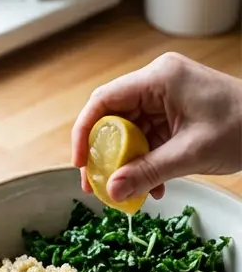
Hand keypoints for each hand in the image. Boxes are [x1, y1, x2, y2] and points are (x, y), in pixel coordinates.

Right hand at [71, 52, 241, 201]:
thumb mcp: (191, 154)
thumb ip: (147, 172)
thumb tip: (112, 192)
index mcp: (159, 78)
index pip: (103, 101)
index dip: (83, 133)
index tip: (80, 163)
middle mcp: (157, 83)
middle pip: (110, 119)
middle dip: (102, 155)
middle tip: (96, 186)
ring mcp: (164, 98)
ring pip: (126, 133)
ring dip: (124, 164)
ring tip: (124, 192)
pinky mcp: (172, 114)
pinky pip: (145, 139)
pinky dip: (143, 163)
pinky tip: (151, 186)